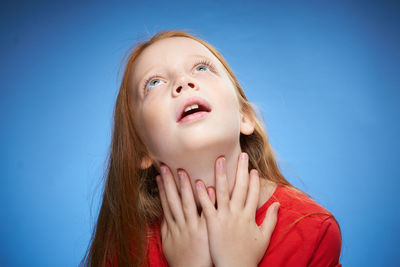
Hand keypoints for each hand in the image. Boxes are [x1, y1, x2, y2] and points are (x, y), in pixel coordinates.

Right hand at [156, 164, 215, 266]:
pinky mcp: (207, 231)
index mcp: (173, 226)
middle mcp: (182, 225)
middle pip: (174, 200)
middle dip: (169, 183)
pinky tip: (209, 188)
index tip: (159, 175)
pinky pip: (207, 214)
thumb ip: (166, 227)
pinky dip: (208, 201)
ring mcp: (194, 227)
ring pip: (188, 203)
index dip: (162, 189)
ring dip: (185, 187)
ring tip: (183, 171)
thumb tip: (163, 212)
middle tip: (165, 166)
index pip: (166, 203)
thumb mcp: (169, 243)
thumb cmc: (182, 259)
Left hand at [195, 152, 279, 266]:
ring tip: (219, 159)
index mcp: (250, 216)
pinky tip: (198, 181)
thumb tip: (278, 203)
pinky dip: (203, 193)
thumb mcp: (264, 237)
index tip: (252, 168)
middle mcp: (238, 213)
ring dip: (221, 174)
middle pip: (240, 187)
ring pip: (223, 191)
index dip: (253, 180)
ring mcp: (224, 217)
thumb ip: (272, 219)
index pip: (253, 193)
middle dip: (241, 170)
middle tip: (241, 154)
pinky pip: (207, 205)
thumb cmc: (249, 255)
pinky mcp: (212, 223)